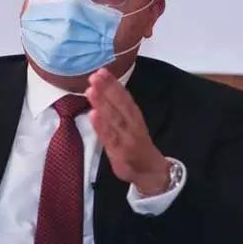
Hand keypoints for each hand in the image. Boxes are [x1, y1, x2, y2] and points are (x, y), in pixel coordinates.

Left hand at [85, 68, 169, 194]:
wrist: (151, 172)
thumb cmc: (136, 145)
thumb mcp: (129, 125)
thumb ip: (117, 110)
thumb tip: (101, 90)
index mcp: (134, 116)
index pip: (124, 97)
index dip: (113, 84)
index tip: (102, 71)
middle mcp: (132, 125)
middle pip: (120, 105)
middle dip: (107, 89)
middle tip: (94, 76)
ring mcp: (126, 138)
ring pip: (114, 119)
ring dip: (102, 104)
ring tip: (91, 91)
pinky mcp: (120, 152)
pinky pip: (109, 138)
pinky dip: (101, 126)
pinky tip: (92, 114)